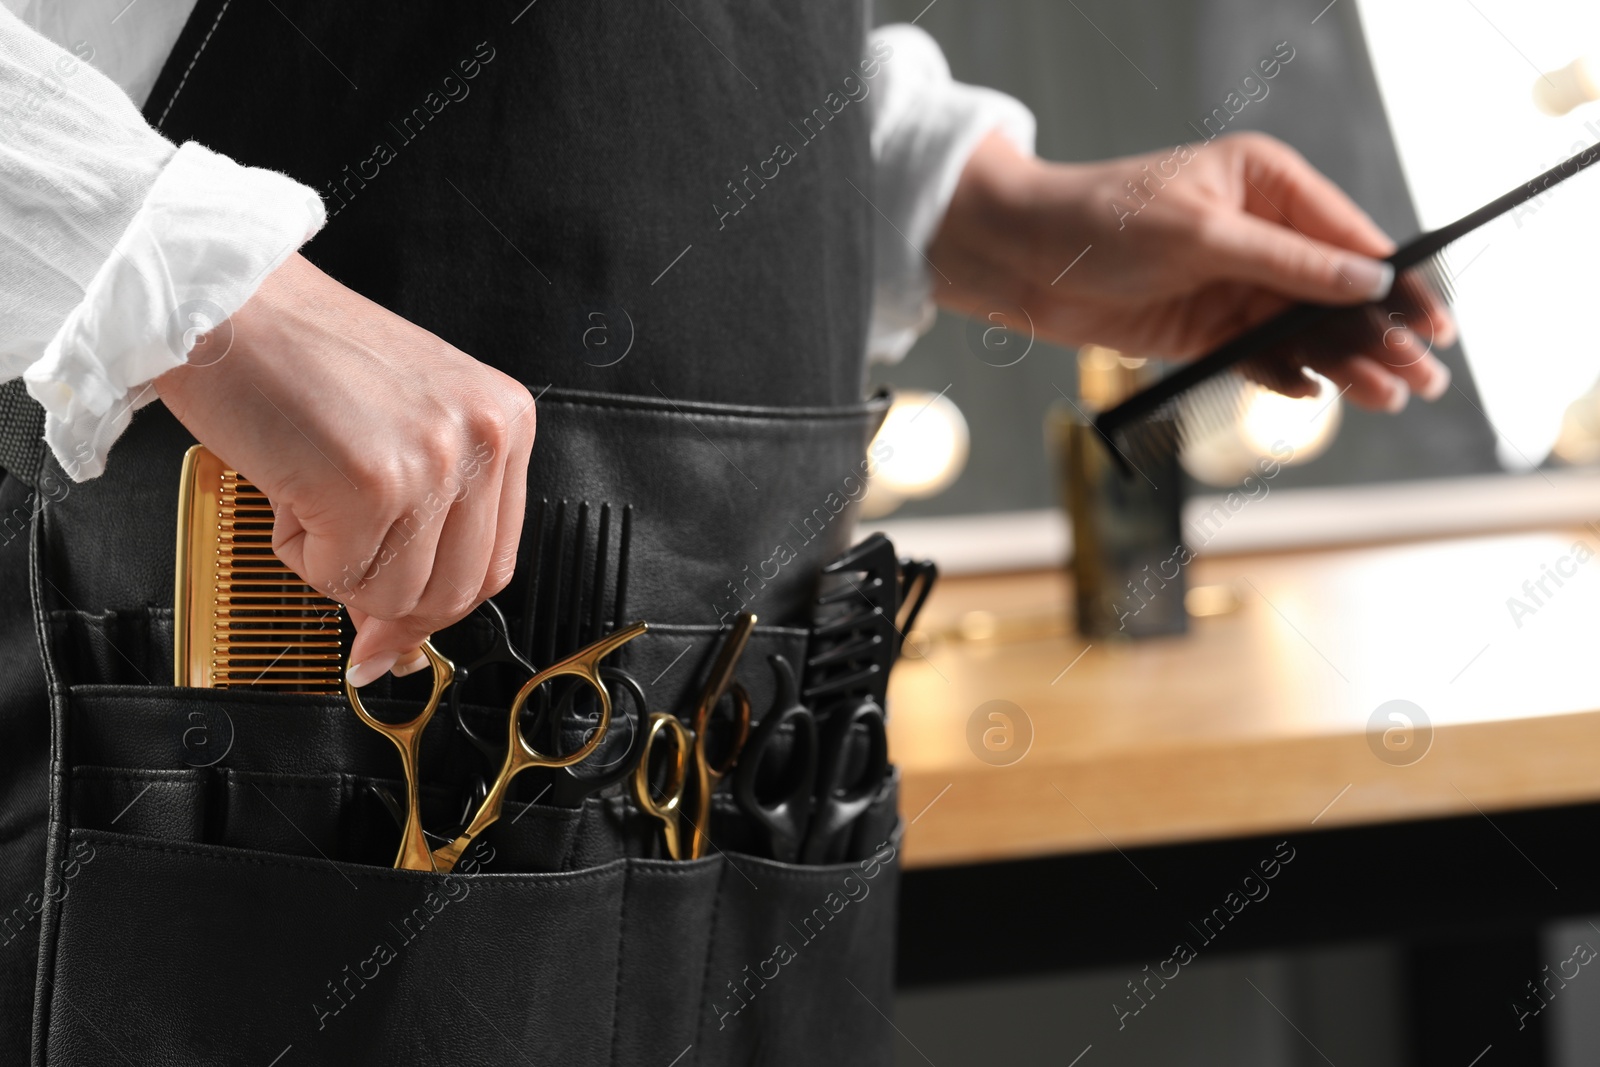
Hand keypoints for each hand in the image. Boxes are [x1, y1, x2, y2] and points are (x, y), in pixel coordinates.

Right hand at [154, 253, 535, 686]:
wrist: (222, 298)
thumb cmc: (295, 350)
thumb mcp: (398, 426)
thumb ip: (423, 518)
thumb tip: (397, 630)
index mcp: (504, 420)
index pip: (493, 559)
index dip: (437, 605)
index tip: (397, 627)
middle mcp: (483, 438)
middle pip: (455, 591)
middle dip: (389, 605)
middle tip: (339, 573)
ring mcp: (433, 462)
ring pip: (396, 593)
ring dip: (336, 568)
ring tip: (308, 498)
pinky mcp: (370, 484)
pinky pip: (337, 575)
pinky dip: (298, 550)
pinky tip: (288, 489)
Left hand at [928, 130, 1454, 411]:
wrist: (1022, 261)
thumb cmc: (1102, 221)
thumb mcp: (1201, 236)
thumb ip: (1287, 263)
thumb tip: (1368, 278)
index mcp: (1267, 184)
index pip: (1351, 237)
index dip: (1397, 282)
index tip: (1433, 323)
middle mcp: (1259, 232)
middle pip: (1337, 291)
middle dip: (1380, 333)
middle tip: (1422, 378)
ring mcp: (1233, 283)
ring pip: (1304, 330)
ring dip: (1343, 362)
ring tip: (1384, 396)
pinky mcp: (1204, 328)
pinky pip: (1259, 357)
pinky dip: (1284, 375)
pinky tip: (1312, 391)